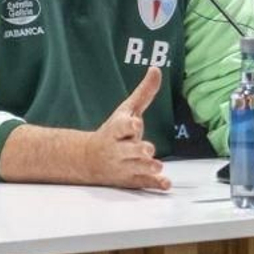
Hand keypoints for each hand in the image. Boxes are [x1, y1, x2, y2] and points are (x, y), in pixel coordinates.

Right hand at [85, 65, 170, 190]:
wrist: (88, 159)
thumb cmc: (112, 132)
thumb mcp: (126, 111)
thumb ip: (143, 93)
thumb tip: (157, 69)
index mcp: (116, 130)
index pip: (120, 127)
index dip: (128, 126)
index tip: (135, 124)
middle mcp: (118, 149)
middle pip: (129, 150)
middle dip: (138, 150)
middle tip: (148, 149)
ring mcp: (124, 166)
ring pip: (135, 168)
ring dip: (146, 167)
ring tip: (157, 166)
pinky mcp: (130, 179)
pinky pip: (142, 183)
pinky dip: (154, 184)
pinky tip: (164, 183)